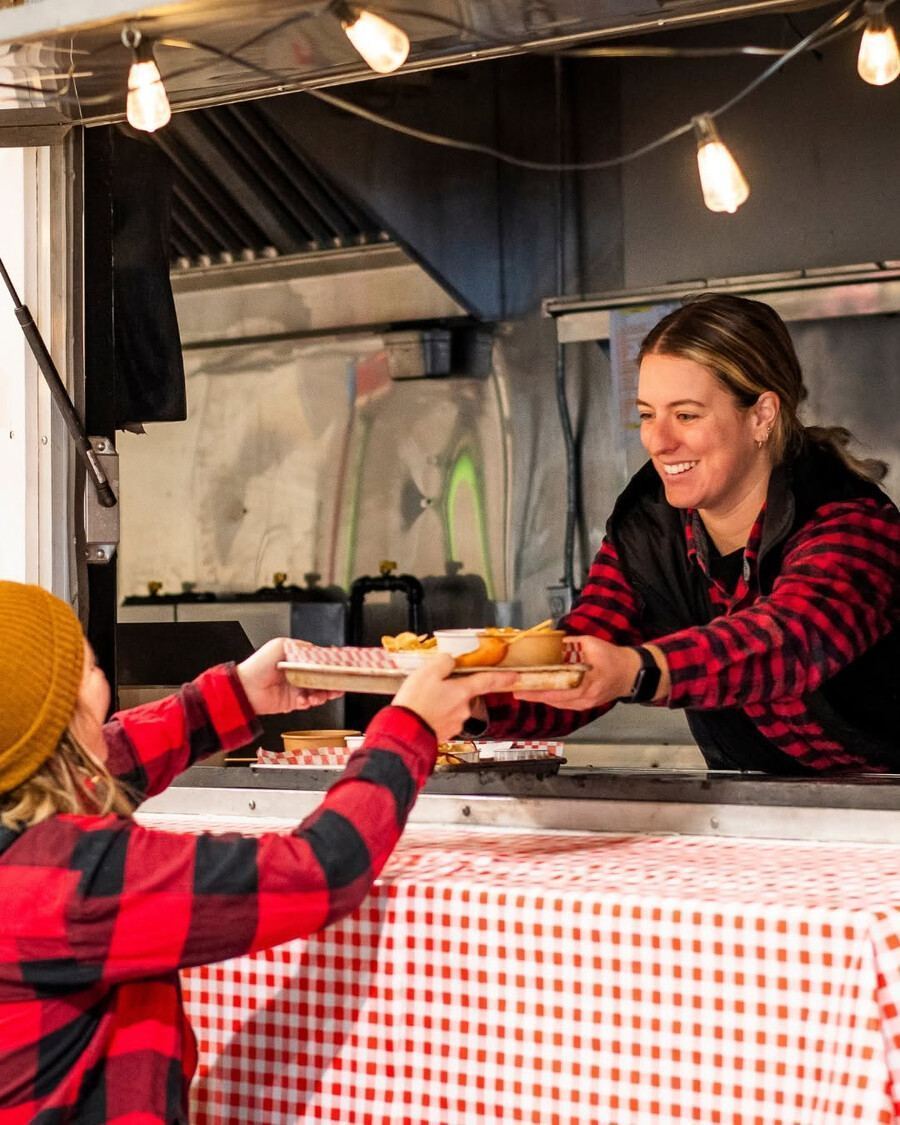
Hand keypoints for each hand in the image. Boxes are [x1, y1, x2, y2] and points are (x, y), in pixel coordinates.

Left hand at [236, 638, 342, 714]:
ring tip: (320, 695)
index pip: (320, 661)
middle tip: (338, 685)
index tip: (339, 668)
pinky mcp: (294, 701)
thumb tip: (318, 651)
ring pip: (319, 691)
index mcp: (297, 658)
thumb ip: (301, 647)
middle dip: (332, 682)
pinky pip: (309, 702)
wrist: (245, 688)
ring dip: (323, 694)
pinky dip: (310, 701)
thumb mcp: (281, 646)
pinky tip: (305, 699)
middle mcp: (299, 673)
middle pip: (323, 678)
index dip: (330, 665)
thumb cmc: (258, 665)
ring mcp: (297, 687)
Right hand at [393, 654, 517, 743]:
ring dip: (442, 701)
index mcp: (463, 691)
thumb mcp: (428, 671)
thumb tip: (450, 661)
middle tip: (433, 685)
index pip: (488, 681)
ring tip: (423, 699)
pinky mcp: (445, 733)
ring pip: (453, 706)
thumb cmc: (415, 703)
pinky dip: (436, 713)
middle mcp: (464, 709)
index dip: (503, 678)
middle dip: (453, 688)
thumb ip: (444, 662)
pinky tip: (423, 710)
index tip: (515, 676)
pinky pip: (444, 718)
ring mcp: (455, 722)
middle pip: (465, 692)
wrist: (404, 732)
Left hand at [513, 635, 642, 709]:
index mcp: (589, 680)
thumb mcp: (592, 644)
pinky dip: (551, 699)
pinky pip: (564, 704)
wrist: (631, 674)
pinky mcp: (585, 705)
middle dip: (535, 695)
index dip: (542, 687)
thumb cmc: (613, 658)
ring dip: (540, 698)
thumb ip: (571, 644)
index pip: (561, 686)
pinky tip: (540, 694)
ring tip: (523, 692)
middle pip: (556, 698)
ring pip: (558, 703)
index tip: (525, 685)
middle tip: (516, 691)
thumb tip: (551, 642)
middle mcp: (587, 695)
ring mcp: (586, 703)